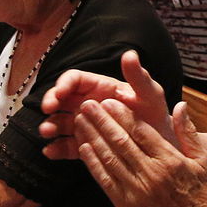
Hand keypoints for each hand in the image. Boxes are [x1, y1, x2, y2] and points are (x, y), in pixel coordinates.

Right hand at [40, 50, 175, 158]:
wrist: (160, 146)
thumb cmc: (156, 115)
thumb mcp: (150, 95)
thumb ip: (139, 77)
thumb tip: (130, 54)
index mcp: (101, 88)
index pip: (76, 80)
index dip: (64, 84)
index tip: (59, 93)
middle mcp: (89, 104)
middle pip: (62, 99)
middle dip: (51, 102)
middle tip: (47, 110)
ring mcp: (86, 125)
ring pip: (60, 122)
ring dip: (50, 125)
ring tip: (46, 132)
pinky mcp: (85, 144)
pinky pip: (67, 145)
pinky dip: (56, 148)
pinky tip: (50, 152)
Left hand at [75, 98, 206, 206]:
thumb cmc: (197, 194)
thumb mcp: (201, 160)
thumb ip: (188, 132)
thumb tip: (180, 105)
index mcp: (170, 160)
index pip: (141, 131)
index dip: (123, 114)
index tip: (109, 100)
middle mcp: (151, 173)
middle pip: (121, 141)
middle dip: (102, 120)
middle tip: (88, 104)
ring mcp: (136, 190)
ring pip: (109, 158)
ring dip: (93, 137)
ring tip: (81, 121)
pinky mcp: (125, 204)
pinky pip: (105, 179)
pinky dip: (92, 163)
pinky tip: (83, 147)